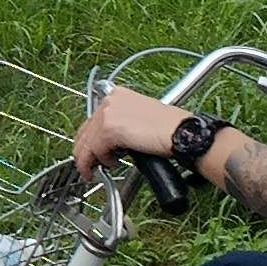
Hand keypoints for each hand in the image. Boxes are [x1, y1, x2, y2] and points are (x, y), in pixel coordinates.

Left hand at [73, 86, 194, 183]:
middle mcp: (110, 101)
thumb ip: (122, 124)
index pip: (93, 119)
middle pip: (85, 130)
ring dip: (90, 160)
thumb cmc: (170, 128)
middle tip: (88, 166)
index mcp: (118, 95)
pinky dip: (101, 161)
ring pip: (87, 142)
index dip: (88, 139)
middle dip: (84, 151)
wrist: (182, 133)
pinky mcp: (110, 129)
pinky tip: (111, 164)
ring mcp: (108, 113)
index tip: (89, 151)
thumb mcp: (140, 119)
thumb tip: (109, 142)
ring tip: (96, 170)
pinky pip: (96, 150)